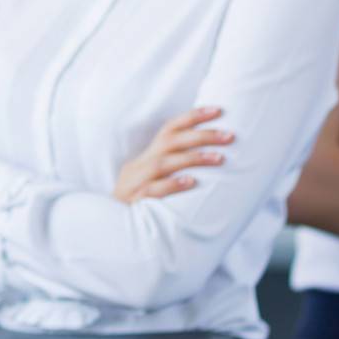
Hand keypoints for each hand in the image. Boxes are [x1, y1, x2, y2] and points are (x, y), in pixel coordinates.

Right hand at [113, 106, 233, 202]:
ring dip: (192, 159)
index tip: (218, 110)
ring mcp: (134, 182)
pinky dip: (171, 185)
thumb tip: (215, 160)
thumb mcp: (154, 181)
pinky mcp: (133, 201)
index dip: (192, 117)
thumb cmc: (141, 204)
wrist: (109, 228)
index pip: (169, 129)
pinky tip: (190, 182)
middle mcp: (139, 165)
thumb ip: (176, 170)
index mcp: (146, 157)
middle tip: (229, 136)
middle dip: (201, 136)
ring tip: (219, 158)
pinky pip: (152, 190)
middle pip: (169, 141)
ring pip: (162, 163)